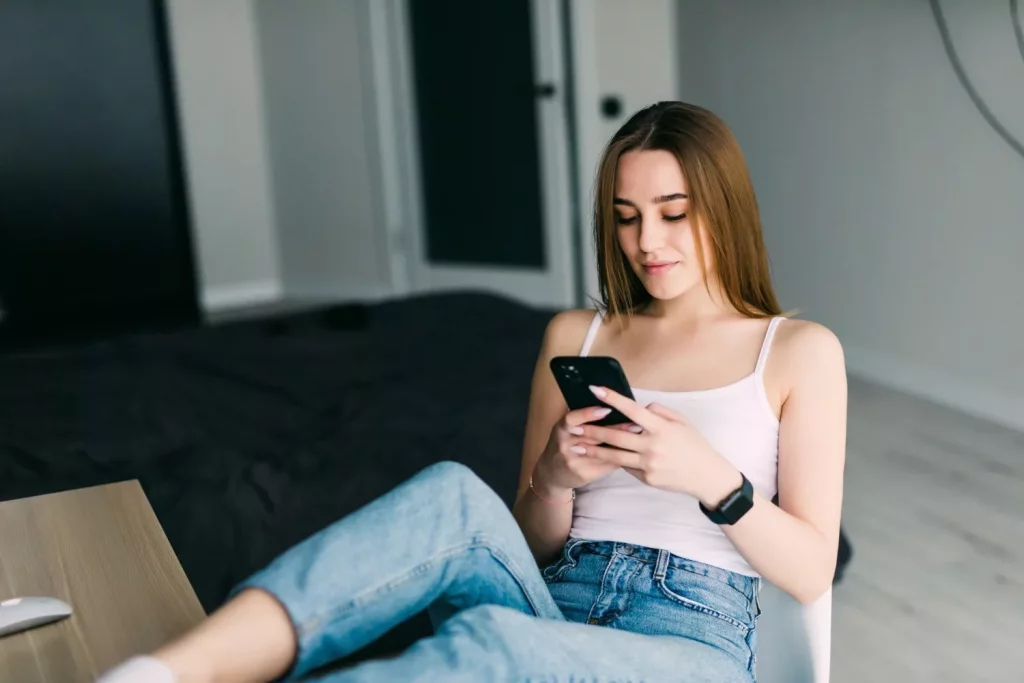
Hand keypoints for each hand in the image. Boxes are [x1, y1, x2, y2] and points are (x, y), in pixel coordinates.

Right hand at [532, 405, 640, 495]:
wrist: (552, 473)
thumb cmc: (565, 444)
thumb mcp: (566, 429)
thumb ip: (584, 419)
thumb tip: (614, 405)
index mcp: (560, 429)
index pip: (572, 419)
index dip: (588, 414)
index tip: (606, 409)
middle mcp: (564, 445)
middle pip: (591, 436)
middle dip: (615, 429)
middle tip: (635, 423)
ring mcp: (573, 461)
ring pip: (600, 452)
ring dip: (621, 443)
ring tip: (637, 436)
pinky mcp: (583, 474)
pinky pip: (605, 464)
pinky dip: (619, 456)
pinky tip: (633, 451)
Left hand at [572, 386, 743, 505]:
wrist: (706, 476)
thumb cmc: (695, 445)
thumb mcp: (682, 422)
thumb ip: (659, 411)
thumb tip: (640, 408)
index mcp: (661, 428)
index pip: (632, 410)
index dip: (612, 399)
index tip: (596, 390)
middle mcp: (652, 446)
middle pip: (616, 436)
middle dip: (593, 430)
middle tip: (574, 426)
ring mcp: (648, 464)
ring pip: (615, 456)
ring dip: (594, 450)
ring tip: (577, 446)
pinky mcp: (647, 478)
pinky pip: (627, 467)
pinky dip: (617, 461)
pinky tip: (604, 457)